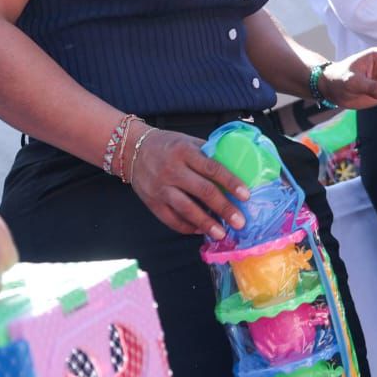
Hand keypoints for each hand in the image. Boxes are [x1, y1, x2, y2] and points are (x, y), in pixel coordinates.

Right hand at [129, 128, 251, 240]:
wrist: (131, 149)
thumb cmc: (167, 145)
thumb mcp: (187, 141)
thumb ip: (207, 154)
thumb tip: (235, 168)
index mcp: (185, 152)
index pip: (212, 168)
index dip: (231, 182)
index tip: (246, 196)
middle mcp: (172, 170)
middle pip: (203, 191)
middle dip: (224, 208)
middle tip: (240, 222)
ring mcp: (160, 188)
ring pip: (186, 209)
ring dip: (206, 223)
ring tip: (221, 234)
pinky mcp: (151, 202)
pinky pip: (171, 219)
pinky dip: (187, 227)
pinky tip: (200, 230)